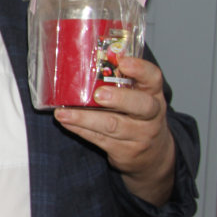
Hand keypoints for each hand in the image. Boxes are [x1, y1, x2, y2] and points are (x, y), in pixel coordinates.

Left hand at [53, 56, 175, 205]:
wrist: (153, 156)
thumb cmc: (137, 116)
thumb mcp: (137, 96)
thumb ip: (119, 81)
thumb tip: (82, 60)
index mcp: (153, 94)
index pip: (153, 78)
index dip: (141, 70)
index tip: (124, 62)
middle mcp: (151, 115)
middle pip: (141, 106)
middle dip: (119, 99)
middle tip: (99, 95)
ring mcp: (139, 135)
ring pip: (113, 126)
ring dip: (84, 118)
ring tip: (63, 113)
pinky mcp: (124, 151)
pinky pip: (100, 139)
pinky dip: (81, 130)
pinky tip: (67, 122)